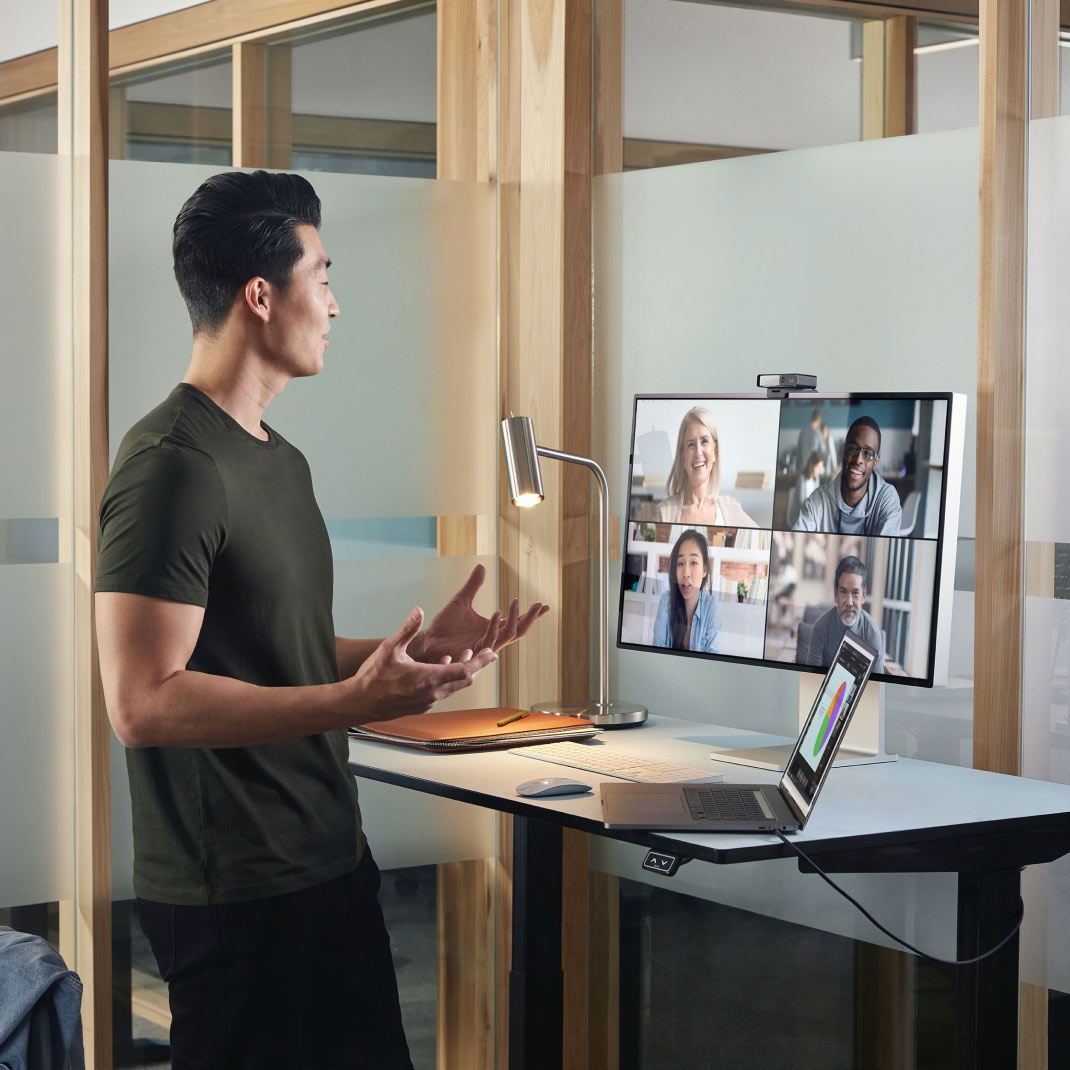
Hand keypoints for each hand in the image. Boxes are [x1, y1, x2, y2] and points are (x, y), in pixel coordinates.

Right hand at [347, 607, 495, 720]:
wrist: (359, 703)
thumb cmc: (372, 677)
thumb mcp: (389, 649)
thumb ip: (407, 629)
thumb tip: (419, 610)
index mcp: (428, 678)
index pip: (464, 670)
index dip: (480, 661)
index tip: (492, 653)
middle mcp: (432, 693)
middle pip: (464, 680)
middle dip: (475, 665)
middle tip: (485, 653)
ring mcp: (427, 702)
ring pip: (454, 687)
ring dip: (461, 672)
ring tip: (464, 656)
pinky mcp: (421, 706)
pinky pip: (442, 692)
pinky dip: (448, 679)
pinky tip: (442, 666)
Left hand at [410, 564, 548, 664]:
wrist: (428, 640)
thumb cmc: (445, 625)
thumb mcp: (461, 600)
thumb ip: (473, 585)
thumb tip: (482, 566)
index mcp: (492, 627)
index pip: (517, 621)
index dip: (531, 614)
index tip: (544, 604)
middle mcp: (491, 638)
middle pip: (518, 630)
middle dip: (530, 618)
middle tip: (539, 605)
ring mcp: (484, 645)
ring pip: (507, 635)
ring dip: (514, 619)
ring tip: (515, 602)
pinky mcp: (474, 651)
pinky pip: (489, 640)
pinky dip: (494, 627)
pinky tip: (497, 612)